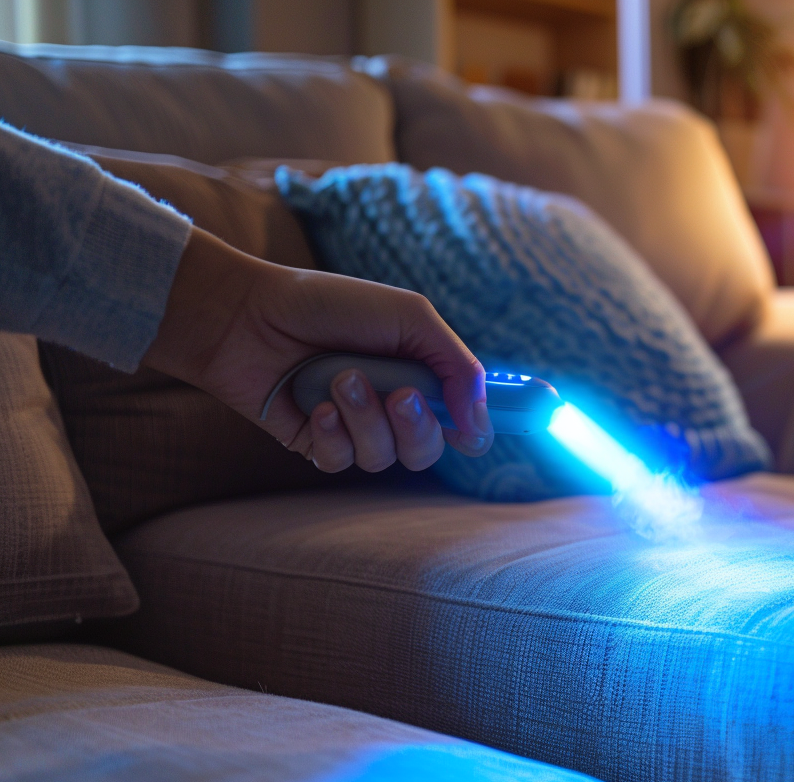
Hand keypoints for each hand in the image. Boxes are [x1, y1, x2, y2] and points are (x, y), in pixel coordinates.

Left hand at [142, 228, 491, 471]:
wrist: (249, 314)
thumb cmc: (329, 306)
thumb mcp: (408, 317)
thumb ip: (456, 365)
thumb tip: (480, 421)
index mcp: (423, 372)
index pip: (473, 406)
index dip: (503, 415)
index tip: (543, 412)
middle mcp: (394, 404)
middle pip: (432, 448)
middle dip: (419, 426)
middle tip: (399, 394)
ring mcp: (357, 427)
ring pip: (387, 458)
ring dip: (367, 417)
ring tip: (339, 379)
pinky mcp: (319, 443)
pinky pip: (343, 463)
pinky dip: (334, 433)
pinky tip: (316, 404)